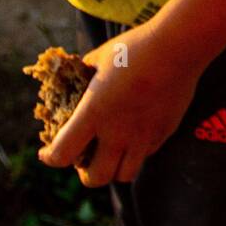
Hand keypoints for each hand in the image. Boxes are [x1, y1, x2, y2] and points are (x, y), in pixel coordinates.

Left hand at [39, 21, 203, 186]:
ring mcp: (143, 136)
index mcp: (94, 112)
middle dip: (85, 174)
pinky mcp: (164, 132)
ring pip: (124, 175)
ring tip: (111, 153)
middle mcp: (118, 132)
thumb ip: (85, 73)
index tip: (47, 153)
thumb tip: (77, 77)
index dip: (50, 158)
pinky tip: (134, 135)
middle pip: (95, 178)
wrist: (178, 47)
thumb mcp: (100, 57)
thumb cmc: (135, 48)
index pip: (63, 154)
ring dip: (113, 169)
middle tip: (84, 159)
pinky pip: (146, 154)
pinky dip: (135, 152)